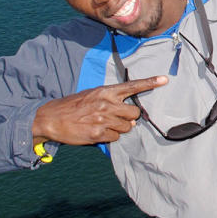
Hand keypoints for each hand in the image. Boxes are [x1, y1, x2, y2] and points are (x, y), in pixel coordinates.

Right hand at [32, 76, 167, 145]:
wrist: (51, 118)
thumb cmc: (73, 106)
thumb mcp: (91, 95)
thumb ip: (111, 102)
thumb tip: (130, 119)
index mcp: (105, 91)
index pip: (132, 86)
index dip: (150, 83)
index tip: (165, 80)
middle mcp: (107, 104)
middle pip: (135, 113)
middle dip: (130, 117)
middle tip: (117, 117)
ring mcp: (103, 119)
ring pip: (127, 128)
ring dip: (119, 128)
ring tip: (103, 124)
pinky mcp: (98, 134)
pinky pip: (115, 138)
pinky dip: (110, 137)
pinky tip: (97, 132)